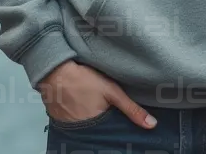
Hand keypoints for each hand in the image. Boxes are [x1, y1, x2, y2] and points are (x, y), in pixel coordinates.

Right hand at [37, 60, 157, 129]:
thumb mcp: (112, 91)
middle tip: (103, 112)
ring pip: (83, 127)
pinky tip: (78, 106)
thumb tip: (151, 124)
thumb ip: (132, 109)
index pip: (110, 134)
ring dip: (88, 121)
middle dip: (102, 125)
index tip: (116, 120)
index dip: (115, 128)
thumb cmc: (83, 79)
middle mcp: (81, 130)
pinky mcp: (57, 119)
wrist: (54, 70)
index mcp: (97, 126)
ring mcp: (67, 126)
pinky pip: (70, 123)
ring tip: (90, 108)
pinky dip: (75, 117)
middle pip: (97, 131)